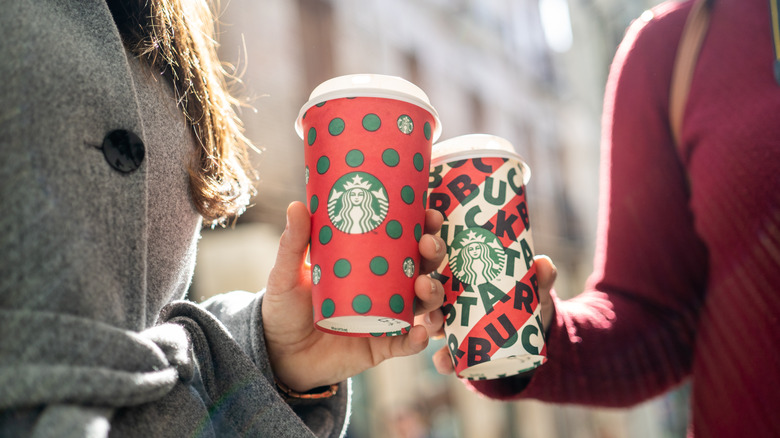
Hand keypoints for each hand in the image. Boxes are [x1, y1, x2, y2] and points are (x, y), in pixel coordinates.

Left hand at [262, 202, 446, 391]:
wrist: (279, 354)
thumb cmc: (285, 307)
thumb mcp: (288, 273)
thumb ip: (294, 243)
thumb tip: (297, 206)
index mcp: (370, 262)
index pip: (404, 239)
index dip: (424, 226)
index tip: (429, 213)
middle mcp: (386, 287)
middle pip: (422, 266)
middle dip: (434, 253)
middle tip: (428, 244)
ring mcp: (387, 317)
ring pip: (422, 303)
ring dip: (432, 292)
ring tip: (424, 285)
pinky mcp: (382, 346)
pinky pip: (407, 343)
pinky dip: (417, 339)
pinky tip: (420, 332)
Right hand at [430, 254, 556, 374]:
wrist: (532, 340)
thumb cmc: (523, 303)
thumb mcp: (532, 290)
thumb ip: (539, 278)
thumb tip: (544, 264)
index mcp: (458, 278)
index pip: (437, 264)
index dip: (428, 254)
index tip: (430, 246)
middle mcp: (447, 302)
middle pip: (428, 294)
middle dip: (425, 291)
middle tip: (429, 286)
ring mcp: (449, 329)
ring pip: (431, 325)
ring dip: (429, 324)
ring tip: (437, 324)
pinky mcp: (457, 353)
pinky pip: (444, 358)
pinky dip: (443, 361)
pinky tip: (446, 362)